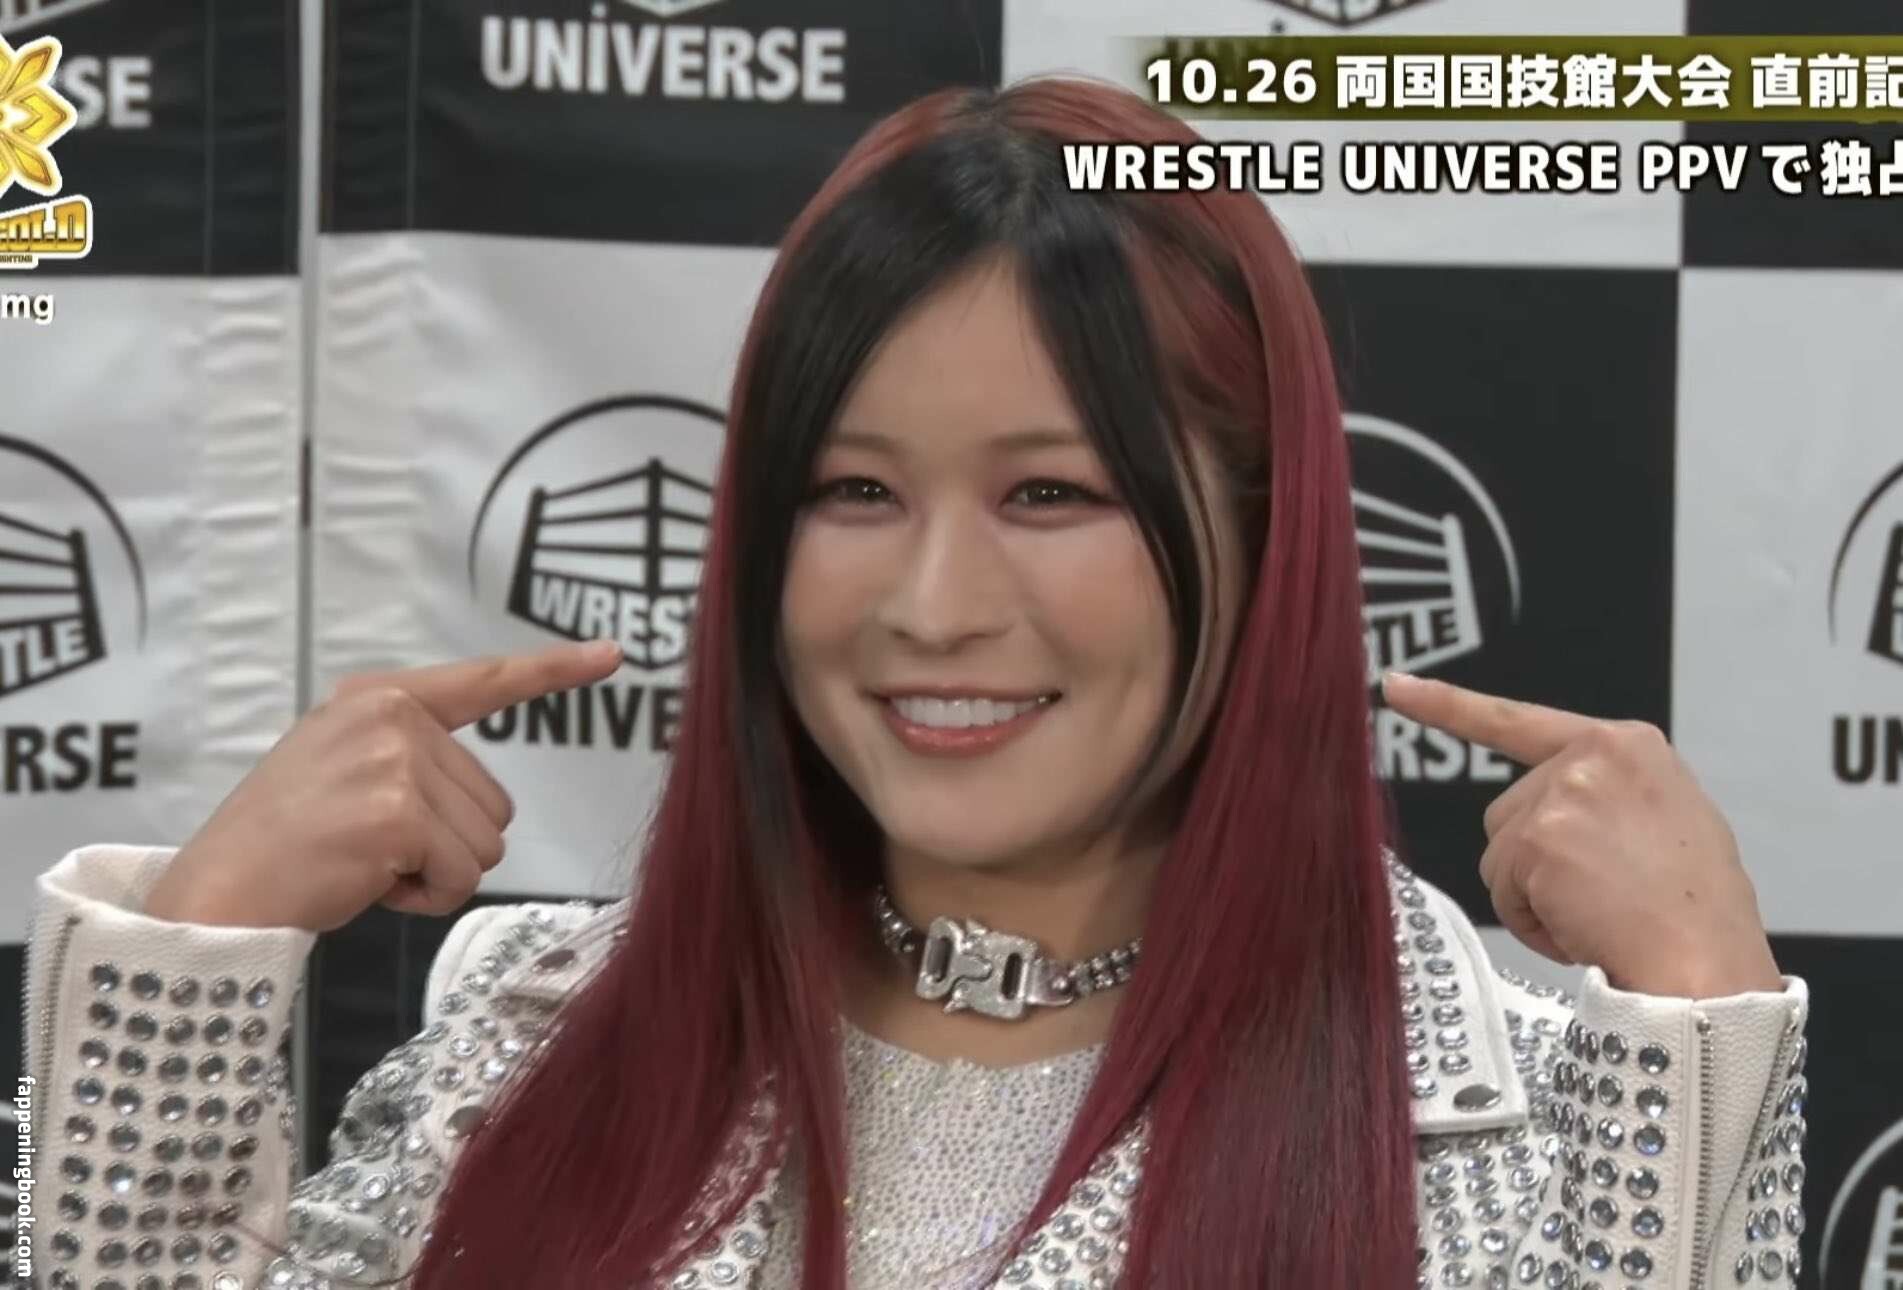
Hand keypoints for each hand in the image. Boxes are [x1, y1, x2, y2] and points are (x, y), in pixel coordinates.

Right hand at [142, 639, 624, 931]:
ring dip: (437, 873)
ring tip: (366, 864)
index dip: (554, 670)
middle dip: (446, 842)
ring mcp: (396, 761)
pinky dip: (425, 898)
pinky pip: (462, 875)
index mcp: (378, 697)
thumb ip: (409, 755)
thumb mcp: (342, 766)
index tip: (612, 654)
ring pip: (486, 842)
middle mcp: (391, 717)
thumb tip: (484, 800)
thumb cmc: (286, 844)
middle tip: (372, 847)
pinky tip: (369, 884)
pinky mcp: (399, 813)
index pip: (484, 680)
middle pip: (494, 800)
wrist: (219, 893)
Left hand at [1379, 672, 1783, 998]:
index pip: (1520, 721)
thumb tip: (1560, 810)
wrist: (1708, 963)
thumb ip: (1610, 795)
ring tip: (1600, 914)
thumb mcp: (1671, 819)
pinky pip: (1504, 893)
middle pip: (1508, 811)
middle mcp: (1591, 755)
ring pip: (1498, 855)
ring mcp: (1561, 794)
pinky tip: (1585, 930)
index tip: (1396, 686)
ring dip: (1534, 896)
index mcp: (1627, 743)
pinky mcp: (1538, 840)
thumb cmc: (1696, 909)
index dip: (1449, 706)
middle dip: (1537, 862)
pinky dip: (1533, 923)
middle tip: (1605, 896)